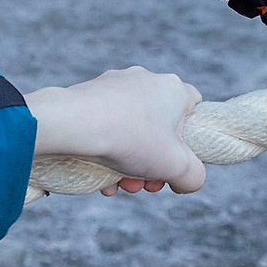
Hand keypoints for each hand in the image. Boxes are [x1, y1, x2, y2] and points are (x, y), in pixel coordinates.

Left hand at [24, 68, 204, 194]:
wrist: (71, 123)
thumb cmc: (130, 139)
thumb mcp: (177, 168)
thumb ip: (194, 177)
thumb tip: (187, 180)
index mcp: (172, 89)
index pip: (194, 107)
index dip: (191, 138)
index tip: (178, 161)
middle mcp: (145, 80)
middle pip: (160, 129)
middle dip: (154, 163)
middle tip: (146, 185)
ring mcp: (115, 85)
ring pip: (131, 132)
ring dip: (130, 164)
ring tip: (120, 186)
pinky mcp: (89, 95)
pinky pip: (106, 127)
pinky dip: (107, 153)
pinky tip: (100, 179)